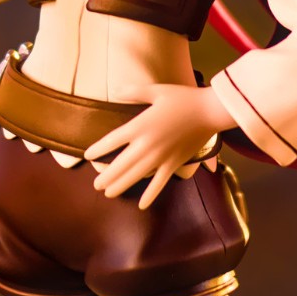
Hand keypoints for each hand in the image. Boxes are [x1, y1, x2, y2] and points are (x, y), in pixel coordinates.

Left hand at [84, 84, 235, 209]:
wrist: (209, 111)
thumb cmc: (183, 98)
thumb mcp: (156, 90)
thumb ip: (134, 91)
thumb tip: (115, 90)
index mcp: (140, 125)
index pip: (112, 140)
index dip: (98, 149)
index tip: (87, 156)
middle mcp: (147, 144)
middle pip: (120, 164)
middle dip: (106, 176)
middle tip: (95, 185)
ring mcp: (160, 156)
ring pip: (136, 176)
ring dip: (121, 186)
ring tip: (108, 193)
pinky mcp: (174, 164)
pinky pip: (159, 182)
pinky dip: (151, 195)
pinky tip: (142, 205)